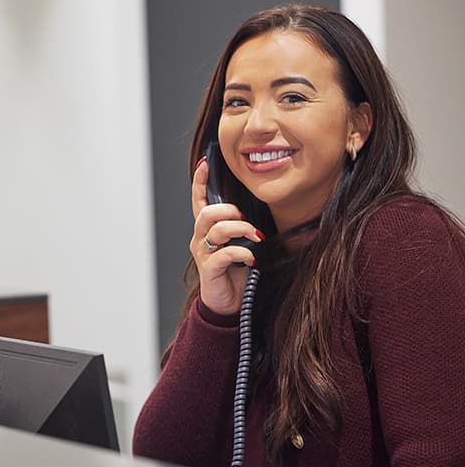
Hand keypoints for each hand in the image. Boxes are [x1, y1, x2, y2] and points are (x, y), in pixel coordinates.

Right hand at [190, 158, 262, 315]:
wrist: (230, 303)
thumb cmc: (237, 271)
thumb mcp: (242, 243)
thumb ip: (246, 227)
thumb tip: (267, 209)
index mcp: (207, 230)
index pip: (198, 201)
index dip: (200, 182)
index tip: (205, 163)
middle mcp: (200, 239)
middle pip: (207, 212)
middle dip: (230, 211)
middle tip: (246, 220)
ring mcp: (203, 254)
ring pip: (216, 230)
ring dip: (241, 229)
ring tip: (256, 237)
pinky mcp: (209, 269)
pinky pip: (224, 254)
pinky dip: (242, 252)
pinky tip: (252, 258)